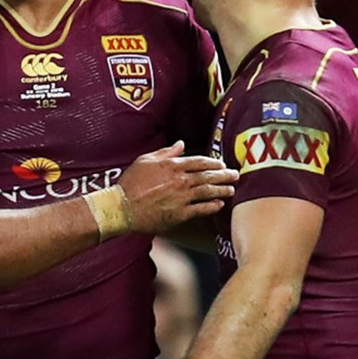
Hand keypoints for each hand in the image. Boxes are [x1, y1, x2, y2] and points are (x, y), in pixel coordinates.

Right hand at [117, 141, 236, 233]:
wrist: (122, 207)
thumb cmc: (130, 183)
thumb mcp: (145, 160)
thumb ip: (165, 152)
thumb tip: (180, 145)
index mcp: (172, 166)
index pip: (199, 162)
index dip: (213, 163)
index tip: (221, 164)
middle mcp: (180, 180)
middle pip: (208, 176)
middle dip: (224, 175)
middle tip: (235, 175)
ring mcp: (182, 197)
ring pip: (208, 192)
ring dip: (222, 190)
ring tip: (231, 189)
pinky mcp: (180, 213)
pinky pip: (201, 209)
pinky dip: (212, 206)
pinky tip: (219, 204)